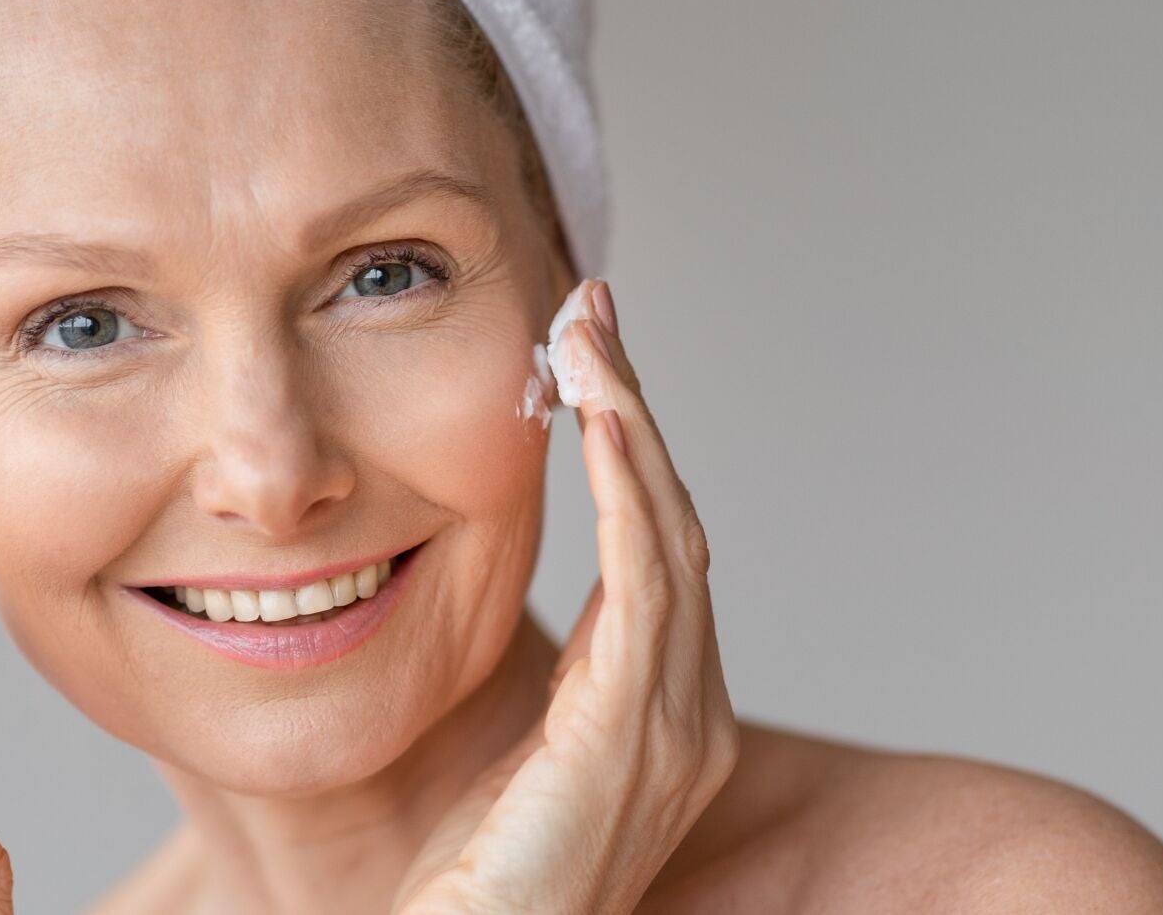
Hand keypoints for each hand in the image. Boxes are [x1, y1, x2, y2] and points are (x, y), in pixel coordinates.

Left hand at [392, 278, 740, 914]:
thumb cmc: (473, 877)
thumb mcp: (517, 749)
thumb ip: (549, 680)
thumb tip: (512, 593)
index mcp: (661, 710)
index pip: (655, 545)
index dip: (627, 442)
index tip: (585, 353)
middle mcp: (689, 713)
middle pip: (672, 519)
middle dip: (633, 404)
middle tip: (590, 305)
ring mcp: (674, 726)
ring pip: (665, 531)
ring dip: (629, 420)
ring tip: (588, 333)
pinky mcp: (633, 734)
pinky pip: (645, 582)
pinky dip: (629, 489)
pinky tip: (602, 417)